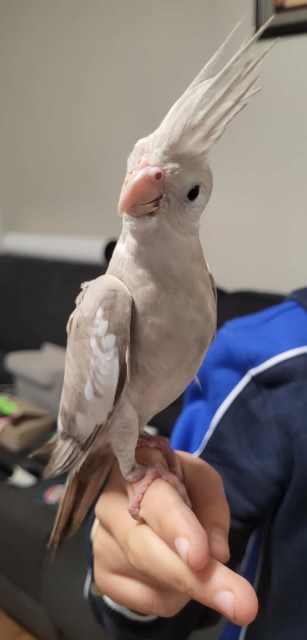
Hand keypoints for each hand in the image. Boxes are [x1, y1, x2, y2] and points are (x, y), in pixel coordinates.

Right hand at [92, 447, 257, 624]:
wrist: (137, 499)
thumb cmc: (176, 483)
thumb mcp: (202, 481)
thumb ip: (213, 508)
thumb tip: (217, 554)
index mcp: (136, 467)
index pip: (155, 499)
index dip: (177, 528)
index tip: (200, 557)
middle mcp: (110, 503)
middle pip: (147, 549)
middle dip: (194, 579)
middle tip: (242, 604)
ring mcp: (101, 541)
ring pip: (151, 579)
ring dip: (190, 584)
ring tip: (198, 562)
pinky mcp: (102, 574)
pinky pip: (148, 599)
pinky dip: (174, 595)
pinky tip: (174, 572)